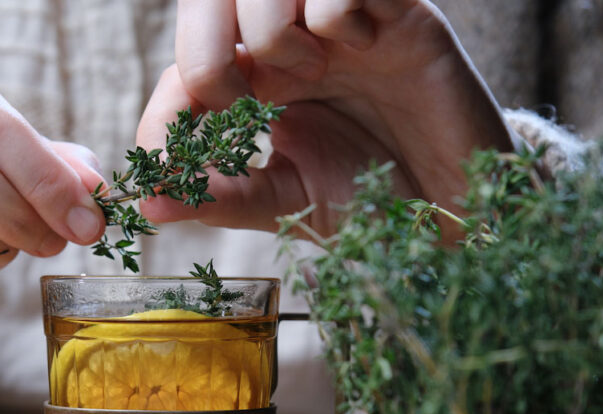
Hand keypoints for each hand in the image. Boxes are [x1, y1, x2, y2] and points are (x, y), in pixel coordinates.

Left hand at [137, 0, 515, 236]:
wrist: (457, 204)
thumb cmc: (372, 200)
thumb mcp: (284, 204)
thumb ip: (218, 197)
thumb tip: (146, 202)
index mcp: (255, 87)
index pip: (182, 68)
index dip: (167, 107)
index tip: (171, 155)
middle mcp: (286, 43)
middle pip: (206, 2)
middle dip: (208, 57)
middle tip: (241, 101)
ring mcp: (335, 20)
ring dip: (273, 36)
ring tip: (315, 73)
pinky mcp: (393, 6)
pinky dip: (337, 16)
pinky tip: (366, 45)